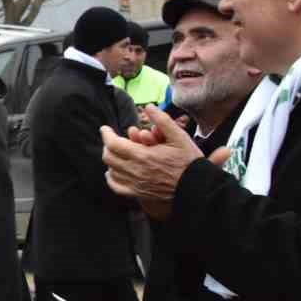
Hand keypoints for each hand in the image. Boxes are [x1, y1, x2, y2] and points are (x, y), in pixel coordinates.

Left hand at [101, 106, 211, 220]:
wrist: (196, 187)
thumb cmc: (189, 161)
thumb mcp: (179, 136)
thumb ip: (162, 120)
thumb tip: (148, 107)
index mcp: (142, 155)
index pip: (113, 144)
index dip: (106, 134)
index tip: (105, 128)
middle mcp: (135, 170)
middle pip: (109, 157)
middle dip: (108, 145)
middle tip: (111, 139)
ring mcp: (135, 183)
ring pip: (111, 170)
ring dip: (111, 160)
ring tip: (115, 152)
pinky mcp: (138, 193)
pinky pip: (116, 187)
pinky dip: (111, 178)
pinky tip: (113, 172)